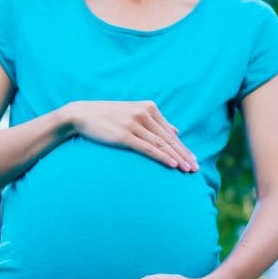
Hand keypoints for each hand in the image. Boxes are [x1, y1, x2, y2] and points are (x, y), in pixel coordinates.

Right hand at [63, 100, 198, 171]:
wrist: (81, 114)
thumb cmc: (107, 116)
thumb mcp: (133, 113)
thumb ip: (155, 121)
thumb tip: (176, 131)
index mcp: (149, 108)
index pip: (170, 132)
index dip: (183, 147)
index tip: (193, 159)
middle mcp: (144, 114)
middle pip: (169, 139)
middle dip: (184, 155)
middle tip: (196, 168)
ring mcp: (134, 124)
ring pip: (161, 144)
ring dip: (177, 158)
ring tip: (188, 170)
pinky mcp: (124, 135)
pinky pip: (148, 148)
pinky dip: (162, 157)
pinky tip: (173, 164)